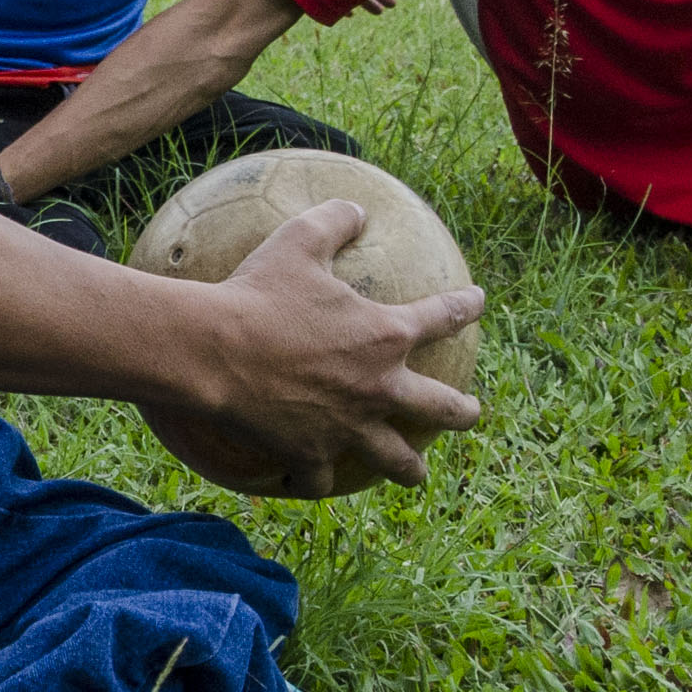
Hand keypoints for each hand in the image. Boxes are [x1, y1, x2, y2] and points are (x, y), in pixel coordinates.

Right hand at [140, 200, 483, 497]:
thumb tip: (357, 207)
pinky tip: (312, 484)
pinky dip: (317, 481)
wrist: (213, 352)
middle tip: (469, 414)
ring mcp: (348, 428)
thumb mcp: (298, 241)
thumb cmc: (256, 292)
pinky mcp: (310, 455)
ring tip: (415, 475)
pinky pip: (321, 479)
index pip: (442, 317)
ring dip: (409, 468)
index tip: (478, 302)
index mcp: (386, 336)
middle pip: (439, 408)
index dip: (465, 307)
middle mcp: (379, 388)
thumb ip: (335, 221)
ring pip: (394, 459)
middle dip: (461, 412)